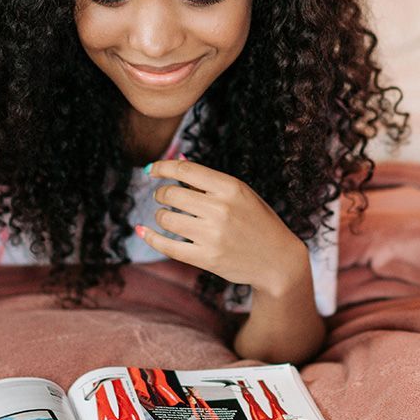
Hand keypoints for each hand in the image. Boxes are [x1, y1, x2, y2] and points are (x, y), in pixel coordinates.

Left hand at [137, 158, 308, 294]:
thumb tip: (176, 158)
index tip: (150, 170)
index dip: (162, 167)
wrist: (277, 260)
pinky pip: (167, 245)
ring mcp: (213, 235)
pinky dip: (150, 236)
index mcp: (230, 187)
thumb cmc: (257, 221)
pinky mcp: (206, 258)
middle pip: (171, 193)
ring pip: (166, 218)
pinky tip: (143, 230)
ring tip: (167, 215)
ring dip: (160, 215)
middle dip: (161, 193)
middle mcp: (221, 209)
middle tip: (163, 197)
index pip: (185, 170)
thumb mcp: (240, 193)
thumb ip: (208, 179)